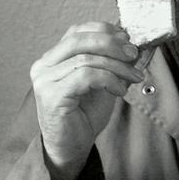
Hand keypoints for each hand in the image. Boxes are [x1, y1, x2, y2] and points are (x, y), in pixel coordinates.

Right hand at [29, 21, 144, 179]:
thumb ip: (112, 63)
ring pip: (86, 59)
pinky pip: (86, 76)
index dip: (105, 30)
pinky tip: (119, 90)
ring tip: (133, 77)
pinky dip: (109, 80)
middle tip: (134, 54)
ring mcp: (45, 80)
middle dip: (112, 44)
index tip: (128, 40)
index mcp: (52, 58)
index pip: (77, 31)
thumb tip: (135, 46)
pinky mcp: (52, 96)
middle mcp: (44, 66)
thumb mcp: (103, 82)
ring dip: (117, 66)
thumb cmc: (84, 116)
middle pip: (80, 39)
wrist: (71, 148)